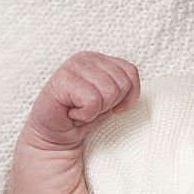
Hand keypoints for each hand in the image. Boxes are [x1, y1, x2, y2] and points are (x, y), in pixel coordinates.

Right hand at [24, 51, 140, 149]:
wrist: (57, 136)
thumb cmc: (85, 116)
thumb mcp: (112, 99)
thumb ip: (125, 84)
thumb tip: (136, 82)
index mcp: (100, 58)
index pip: (132, 72)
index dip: (127, 96)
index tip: (110, 106)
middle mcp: (86, 57)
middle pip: (122, 83)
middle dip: (110, 104)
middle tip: (91, 109)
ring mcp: (72, 66)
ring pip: (109, 91)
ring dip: (97, 110)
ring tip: (81, 110)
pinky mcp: (62, 80)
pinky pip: (92, 100)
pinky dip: (86, 114)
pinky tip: (73, 113)